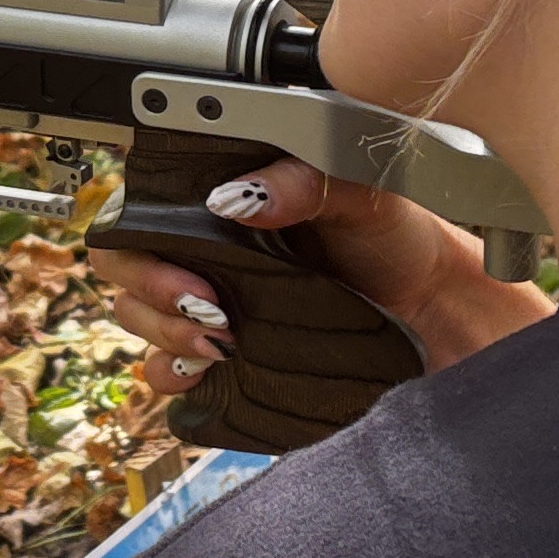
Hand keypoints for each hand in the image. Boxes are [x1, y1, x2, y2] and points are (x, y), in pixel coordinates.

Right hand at [87, 156, 553, 401]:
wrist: (434, 311)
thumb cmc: (398, 242)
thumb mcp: (362, 192)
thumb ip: (307, 179)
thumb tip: (242, 194)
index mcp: (223, 204)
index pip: (140, 213)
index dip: (147, 245)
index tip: (197, 271)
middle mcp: (206, 254)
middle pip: (124, 272)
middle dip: (153, 298)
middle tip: (212, 312)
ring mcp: (210, 308)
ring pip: (137, 323)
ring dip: (166, 337)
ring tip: (224, 344)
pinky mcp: (224, 359)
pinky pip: (166, 374)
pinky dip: (175, 378)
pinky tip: (213, 373)